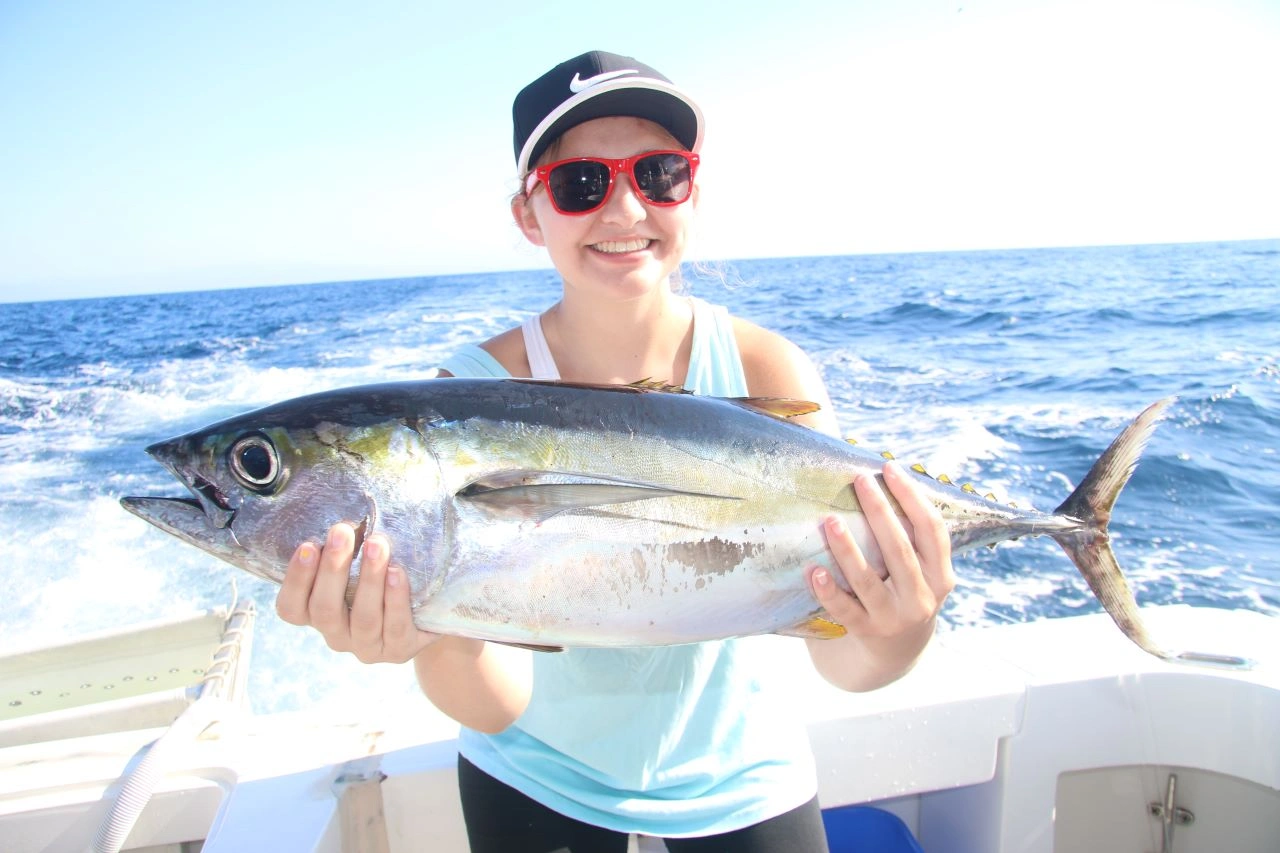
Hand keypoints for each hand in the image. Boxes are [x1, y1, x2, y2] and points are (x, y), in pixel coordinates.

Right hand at [276, 523, 439, 663]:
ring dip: (368, 579)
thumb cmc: (381, 576)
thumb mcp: (357, 563)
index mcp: (317, 614)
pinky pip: (395, 627)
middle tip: (342, 531)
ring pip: (363, 618)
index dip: (296, 580)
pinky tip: (397, 572)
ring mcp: (367, 646)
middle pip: (325, 610)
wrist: (426, 611)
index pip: (291, 608)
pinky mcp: (399, 649)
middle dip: (334, 569)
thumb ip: (343, 545)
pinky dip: (395, 598)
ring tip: (377, 544)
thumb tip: (341, 499)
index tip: (307, 545)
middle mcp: (337, 634)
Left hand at [811, 461, 955, 644]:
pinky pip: (844, 610)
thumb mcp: (923, 572)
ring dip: (848, 549)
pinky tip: (813, 571)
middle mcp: (922, 597)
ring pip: (868, 580)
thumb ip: (911, 538)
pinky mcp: (866, 632)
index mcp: (940, 575)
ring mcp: (894, 617)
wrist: (896, 654)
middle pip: (900, 549)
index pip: (932, 529)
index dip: (913, 497)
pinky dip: (828, 591)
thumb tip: (882, 479)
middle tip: (859, 481)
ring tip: (830, 520)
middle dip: (880, 512)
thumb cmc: (904, 593)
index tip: (889, 468)